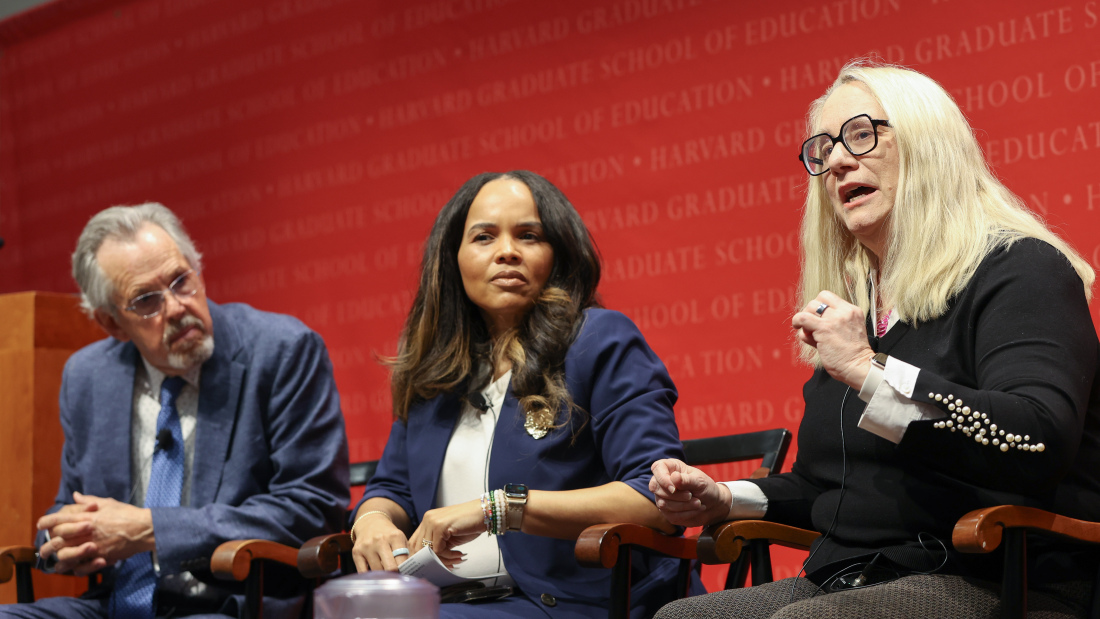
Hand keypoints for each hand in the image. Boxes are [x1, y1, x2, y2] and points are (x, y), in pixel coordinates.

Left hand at [37, 492, 152, 574]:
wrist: (144, 528)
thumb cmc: (127, 514)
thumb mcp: (108, 503)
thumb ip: (89, 501)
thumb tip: (76, 496)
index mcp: (86, 517)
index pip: (59, 519)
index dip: (46, 522)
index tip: (40, 525)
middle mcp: (86, 532)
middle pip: (57, 540)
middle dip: (48, 546)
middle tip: (44, 551)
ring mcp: (92, 545)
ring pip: (66, 556)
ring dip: (59, 560)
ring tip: (56, 563)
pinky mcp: (100, 557)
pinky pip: (82, 567)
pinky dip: (75, 569)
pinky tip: (74, 568)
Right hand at [350, 511, 412, 572]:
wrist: (371, 523)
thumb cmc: (389, 535)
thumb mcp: (401, 539)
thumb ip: (406, 555)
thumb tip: (409, 572)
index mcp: (395, 536)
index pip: (402, 561)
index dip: (404, 570)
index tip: (404, 573)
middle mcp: (380, 540)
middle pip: (390, 568)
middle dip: (394, 574)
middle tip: (395, 575)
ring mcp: (367, 546)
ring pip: (377, 571)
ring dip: (382, 575)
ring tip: (385, 572)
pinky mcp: (356, 552)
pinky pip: (363, 572)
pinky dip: (370, 576)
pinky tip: (374, 574)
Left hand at [407, 500, 484, 568]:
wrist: (484, 513)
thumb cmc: (469, 524)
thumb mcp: (448, 537)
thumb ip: (438, 545)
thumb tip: (430, 562)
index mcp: (428, 520)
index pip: (414, 542)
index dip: (420, 557)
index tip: (430, 566)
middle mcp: (427, 519)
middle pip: (418, 548)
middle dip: (431, 561)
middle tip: (446, 566)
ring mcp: (433, 522)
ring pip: (428, 550)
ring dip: (443, 560)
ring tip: (455, 561)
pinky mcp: (440, 526)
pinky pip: (439, 549)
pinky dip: (449, 556)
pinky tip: (458, 554)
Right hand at [649, 459, 731, 526]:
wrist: (713, 504)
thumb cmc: (706, 488)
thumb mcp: (700, 481)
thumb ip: (687, 480)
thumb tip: (674, 478)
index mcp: (670, 468)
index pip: (657, 468)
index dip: (662, 479)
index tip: (674, 489)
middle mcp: (663, 482)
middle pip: (656, 488)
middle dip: (676, 495)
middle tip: (691, 496)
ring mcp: (663, 497)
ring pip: (662, 503)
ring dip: (683, 505)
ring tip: (698, 503)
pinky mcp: (667, 511)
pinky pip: (670, 515)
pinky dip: (686, 514)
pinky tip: (696, 510)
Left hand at [792, 290, 874, 388]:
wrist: (859, 366)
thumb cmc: (852, 356)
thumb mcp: (849, 332)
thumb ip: (833, 324)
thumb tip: (811, 324)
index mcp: (853, 311)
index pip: (830, 297)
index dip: (820, 306)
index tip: (818, 318)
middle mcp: (845, 312)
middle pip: (820, 298)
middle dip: (812, 310)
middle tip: (811, 324)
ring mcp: (834, 319)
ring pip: (811, 306)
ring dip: (805, 317)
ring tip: (808, 331)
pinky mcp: (824, 328)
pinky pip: (802, 317)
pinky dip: (797, 321)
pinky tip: (798, 328)